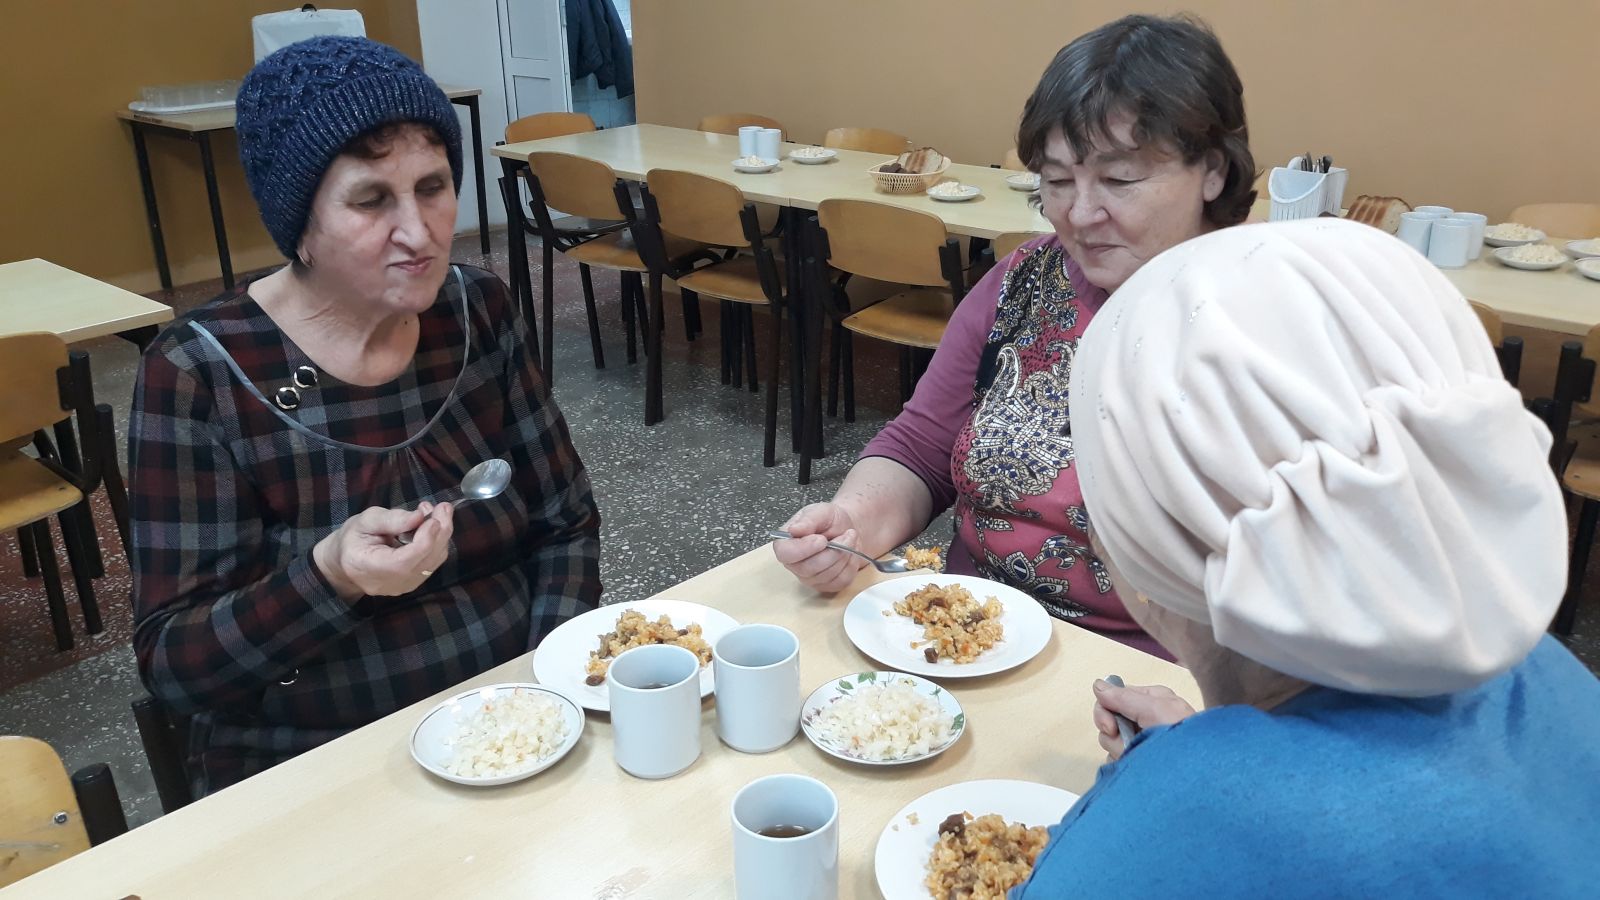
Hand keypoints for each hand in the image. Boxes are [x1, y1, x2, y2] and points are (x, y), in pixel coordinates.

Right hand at [313, 502, 454, 599]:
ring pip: (432, 563)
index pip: (404, 561)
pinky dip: (436, 543)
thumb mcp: (365, 521)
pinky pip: (431, 564)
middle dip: (439, 533)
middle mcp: (388, 583)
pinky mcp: (412, 583)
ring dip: (441, 536)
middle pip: (424, 562)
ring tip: (438, 511)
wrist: (346, 561)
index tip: (433, 517)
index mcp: (369, 567)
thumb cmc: (352, 538)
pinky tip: (432, 525)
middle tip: (444, 507)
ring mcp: (402, 587)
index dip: (424, 540)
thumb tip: (419, 516)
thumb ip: (391, 519)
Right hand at [771, 503, 866, 592]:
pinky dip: (850, 564)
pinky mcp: (827, 585)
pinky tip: (848, 553)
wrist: (846, 529)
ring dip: (844, 555)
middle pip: (809, 568)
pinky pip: (841, 580)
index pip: (785, 554)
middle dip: (833, 551)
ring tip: (848, 539)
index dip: (804, 549)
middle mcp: (794, 564)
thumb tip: (793, 530)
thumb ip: (808, 520)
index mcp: (786, 544)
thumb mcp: (821, 511)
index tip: (822, 539)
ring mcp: (811, 578)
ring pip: (828, 575)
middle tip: (845, 535)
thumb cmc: (830, 521)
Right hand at [1092, 679, 1195, 760]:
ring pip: (1111, 741)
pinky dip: (1124, 764)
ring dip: (1120, 751)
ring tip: (1141, 757)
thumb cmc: (1182, 736)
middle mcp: (1145, 717)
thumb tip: (1098, 685)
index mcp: (1151, 699)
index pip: (1113, 697)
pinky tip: (1138, 767)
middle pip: (1108, 720)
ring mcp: (1143, 740)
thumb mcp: (1154, 709)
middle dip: (1114, 736)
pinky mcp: (1142, 759)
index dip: (1106, 711)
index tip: (1112, 728)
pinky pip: (1118, 759)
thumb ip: (1124, 698)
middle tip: (1127, 746)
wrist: (1198, 771)